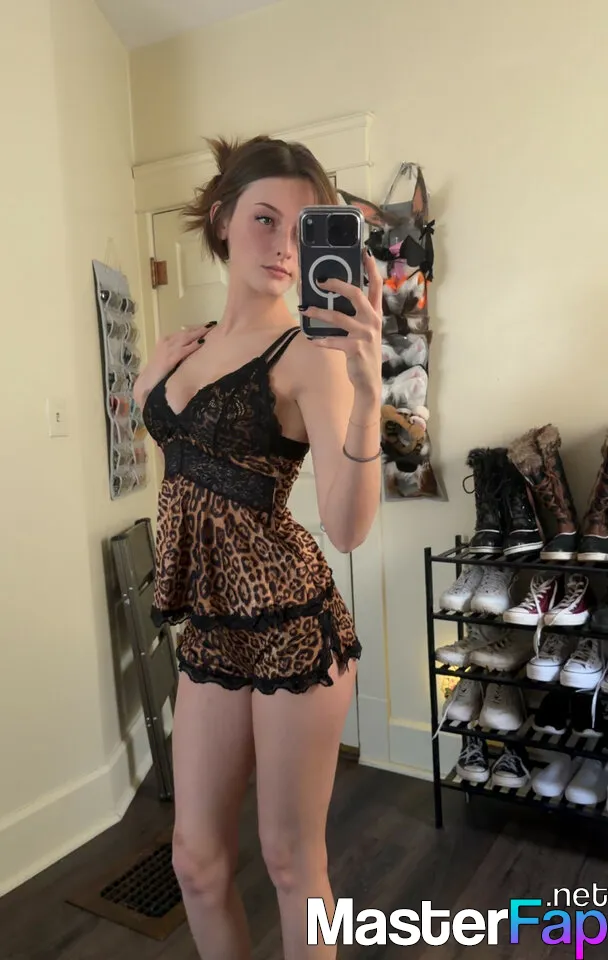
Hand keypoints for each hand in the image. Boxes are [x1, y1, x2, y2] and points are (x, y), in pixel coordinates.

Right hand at [134, 323, 212, 404]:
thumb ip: (179, 351)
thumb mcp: (169, 357)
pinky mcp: (170, 358)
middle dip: (200, 327)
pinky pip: (184, 349)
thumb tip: (195, 348)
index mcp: (167, 340)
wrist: (147, 382)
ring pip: (186, 337)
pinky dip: (193, 345)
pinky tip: (202, 342)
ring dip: (199, 332)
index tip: (209, 325)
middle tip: (213, 324)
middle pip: (187, 332)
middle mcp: (167, 341)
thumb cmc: (158, 372)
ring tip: (211, 328)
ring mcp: (168, 349)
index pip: (184, 331)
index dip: (197, 328)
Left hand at [299, 249, 382, 397]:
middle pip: (356, 294)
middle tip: (321, 281)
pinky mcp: (355, 348)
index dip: (371, 268)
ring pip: (338, 317)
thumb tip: (330, 302)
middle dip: (337, 284)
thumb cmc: (363, 353)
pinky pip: (333, 340)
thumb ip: (354, 316)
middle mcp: (372, 321)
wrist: (369, 382)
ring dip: (319, 312)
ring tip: (305, 310)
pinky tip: (311, 338)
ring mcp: (365, 334)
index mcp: (375, 314)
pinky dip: (321, 339)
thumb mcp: (363, 332)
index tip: (364, 252)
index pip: (376, 286)